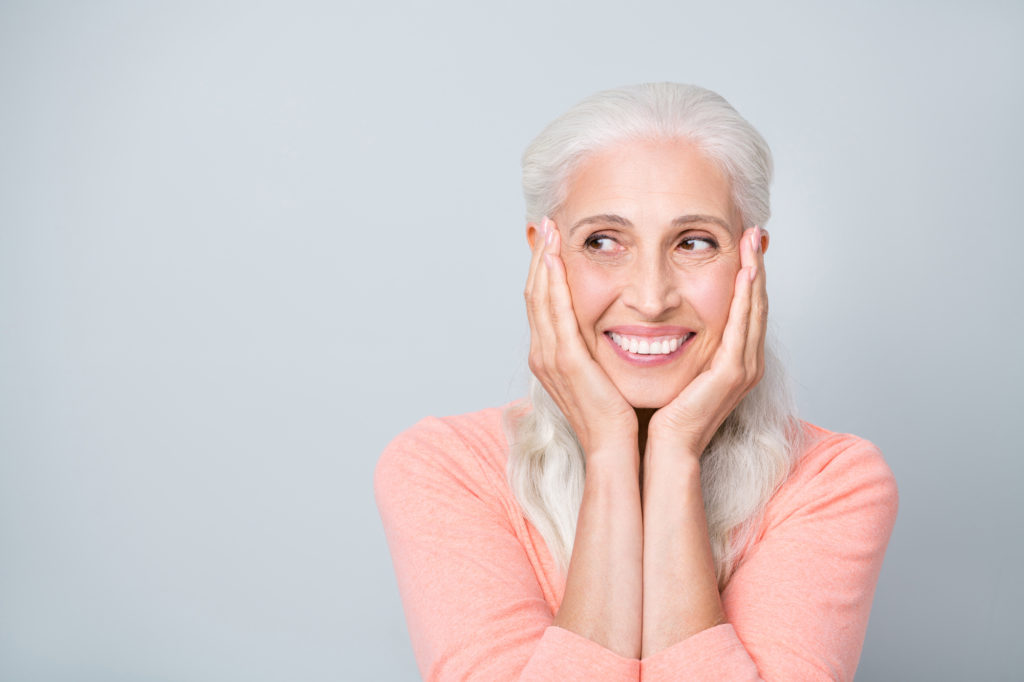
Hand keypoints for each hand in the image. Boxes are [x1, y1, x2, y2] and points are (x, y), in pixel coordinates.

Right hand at [524, 217, 638, 459]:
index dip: (542, 270)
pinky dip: (552, 283)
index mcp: (550, 356)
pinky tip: (554, 258)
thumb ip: (600, 348)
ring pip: (539, 297)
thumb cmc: (617, 415)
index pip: (542, 303)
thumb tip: (611, 325)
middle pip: (534, 294)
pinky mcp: (565, 361)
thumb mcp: (603, 373)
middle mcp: (542, 354)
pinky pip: (554, 313)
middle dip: (538, 257)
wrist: (615, 449)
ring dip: (542, 261)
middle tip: (546, 224)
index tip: (551, 241)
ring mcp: (550, 357)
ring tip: (549, 230)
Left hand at [647, 226, 768, 457]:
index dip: (746, 275)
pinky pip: (744, 326)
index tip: (741, 244)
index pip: (744, 309)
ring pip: (754, 309)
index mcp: (734, 360)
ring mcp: (744, 368)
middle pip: (756, 304)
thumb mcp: (675, 367)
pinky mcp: (733, 373)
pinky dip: (746, 297)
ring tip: (752, 241)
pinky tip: (746, 272)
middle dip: (756, 266)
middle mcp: (746, 362)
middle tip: (754, 231)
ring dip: (755, 273)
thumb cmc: (663, 412)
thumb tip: (659, 315)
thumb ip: (680, 342)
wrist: (666, 449)